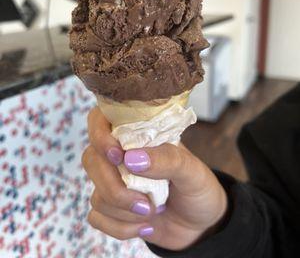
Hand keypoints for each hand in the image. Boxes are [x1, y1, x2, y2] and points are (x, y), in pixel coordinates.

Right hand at [82, 107, 227, 250]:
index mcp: (137, 134)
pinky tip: (145, 226)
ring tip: (152, 211)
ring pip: (95, 193)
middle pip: (91, 159)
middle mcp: (120, 154)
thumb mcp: (192, 170)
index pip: (101, 119)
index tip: (118, 155)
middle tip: (145, 202)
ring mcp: (113, 181)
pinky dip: (121, 227)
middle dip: (115, 187)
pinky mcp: (110, 208)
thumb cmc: (197, 186)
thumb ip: (167, 159)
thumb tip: (131, 158)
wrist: (201, 224)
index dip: (100, 134)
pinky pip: (97, 217)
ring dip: (124, 211)